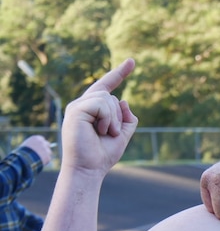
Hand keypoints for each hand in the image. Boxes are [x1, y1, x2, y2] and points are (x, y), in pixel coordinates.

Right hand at [19, 135, 52, 165]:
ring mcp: (46, 149)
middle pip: (47, 144)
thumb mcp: (25, 146)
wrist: (23, 159)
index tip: (40, 147)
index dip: (41, 144)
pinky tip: (39, 162)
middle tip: (42, 153)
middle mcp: (42, 142)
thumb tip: (37, 147)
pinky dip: (44, 161)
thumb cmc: (22, 152)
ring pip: (48, 152)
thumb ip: (33, 145)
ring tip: (37, 159)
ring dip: (45, 155)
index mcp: (37, 138)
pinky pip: (47, 159)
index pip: (42, 139)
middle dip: (45, 148)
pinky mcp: (47, 157)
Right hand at [61, 59, 137, 174]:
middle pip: (110, 95)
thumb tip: (123, 100)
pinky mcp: (75, 110)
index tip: (132, 61)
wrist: (89, 169)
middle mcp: (82, 104)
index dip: (120, 73)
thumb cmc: (103, 154)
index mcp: (92, 109)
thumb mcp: (123, 134)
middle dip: (118, 117)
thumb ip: (127, 117)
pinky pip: (101, 105)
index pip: (106, 86)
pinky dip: (107, 119)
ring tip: (104, 134)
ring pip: (107, 99)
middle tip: (110, 134)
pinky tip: (100, 131)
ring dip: (113, 120)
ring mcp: (77, 106)